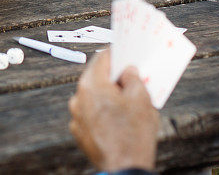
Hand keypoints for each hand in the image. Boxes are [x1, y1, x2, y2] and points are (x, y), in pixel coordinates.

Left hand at [69, 51, 158, 172]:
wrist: (124, 168)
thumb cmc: (133, 133)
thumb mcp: (141, 98)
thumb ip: (133, 78)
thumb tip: (128, 72)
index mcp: (92, 85)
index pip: (102, 58)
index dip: (117, 54)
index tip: (126, 54)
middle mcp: (79, 97)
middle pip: (95, 77)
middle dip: (113, 76)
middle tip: (129, 77)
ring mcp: (77, 116)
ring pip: (92, 96)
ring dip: (107, 95)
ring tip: (127, 101)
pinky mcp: (79, 131)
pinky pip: (90, 113)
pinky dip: (102, 112)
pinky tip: (118, 118)